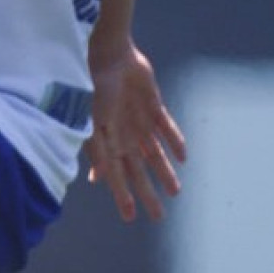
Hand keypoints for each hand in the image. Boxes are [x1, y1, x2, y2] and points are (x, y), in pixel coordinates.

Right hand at [85, 43, 185, 222]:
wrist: (108, 55)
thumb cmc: (93, 87)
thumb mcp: (90, 120)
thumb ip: (96, 148)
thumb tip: (99, 178)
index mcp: (104, 141)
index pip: (115, 176)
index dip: (122, 196)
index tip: (129, 217)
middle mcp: (121, 135)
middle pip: (137, 170)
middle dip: (147, 192)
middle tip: (159, 216)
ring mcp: (138, 122)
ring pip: (154, 154)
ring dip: (164, 172)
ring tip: (175, 191)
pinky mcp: (152, 107)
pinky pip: (166, 128)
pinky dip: (175, 142)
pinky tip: (183, 157)